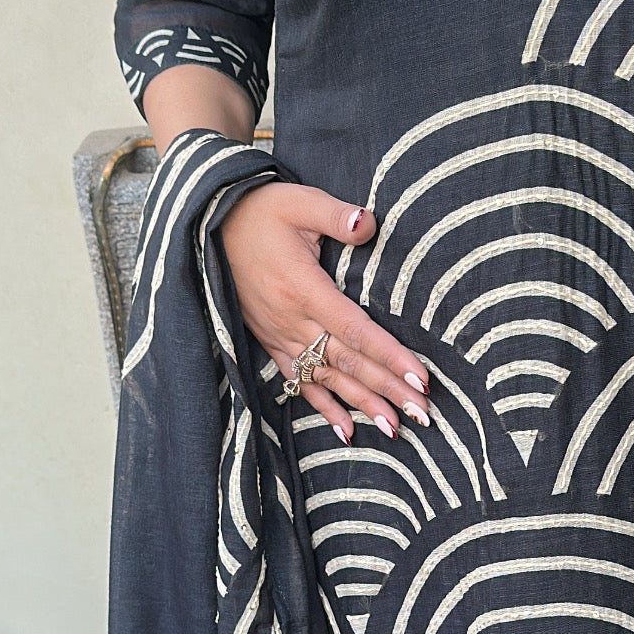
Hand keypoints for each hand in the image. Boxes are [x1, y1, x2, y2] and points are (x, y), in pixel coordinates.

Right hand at [219, 184, 429, 443]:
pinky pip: (299, 382)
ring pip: (328, 379)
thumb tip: (368, 224)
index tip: (421, 378)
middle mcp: (292, 320)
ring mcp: (280, 335)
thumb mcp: (298, 201)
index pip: (356, 330)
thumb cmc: (260, 211)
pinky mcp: (270, 341)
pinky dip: (323, 408)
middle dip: (388, 390)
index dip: (390, 356)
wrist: (209, 227)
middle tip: (423, 414)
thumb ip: (335, 215)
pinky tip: (347, 432)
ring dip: (362, 405)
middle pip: (349, 362)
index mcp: (303, 288)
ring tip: (395, 429)